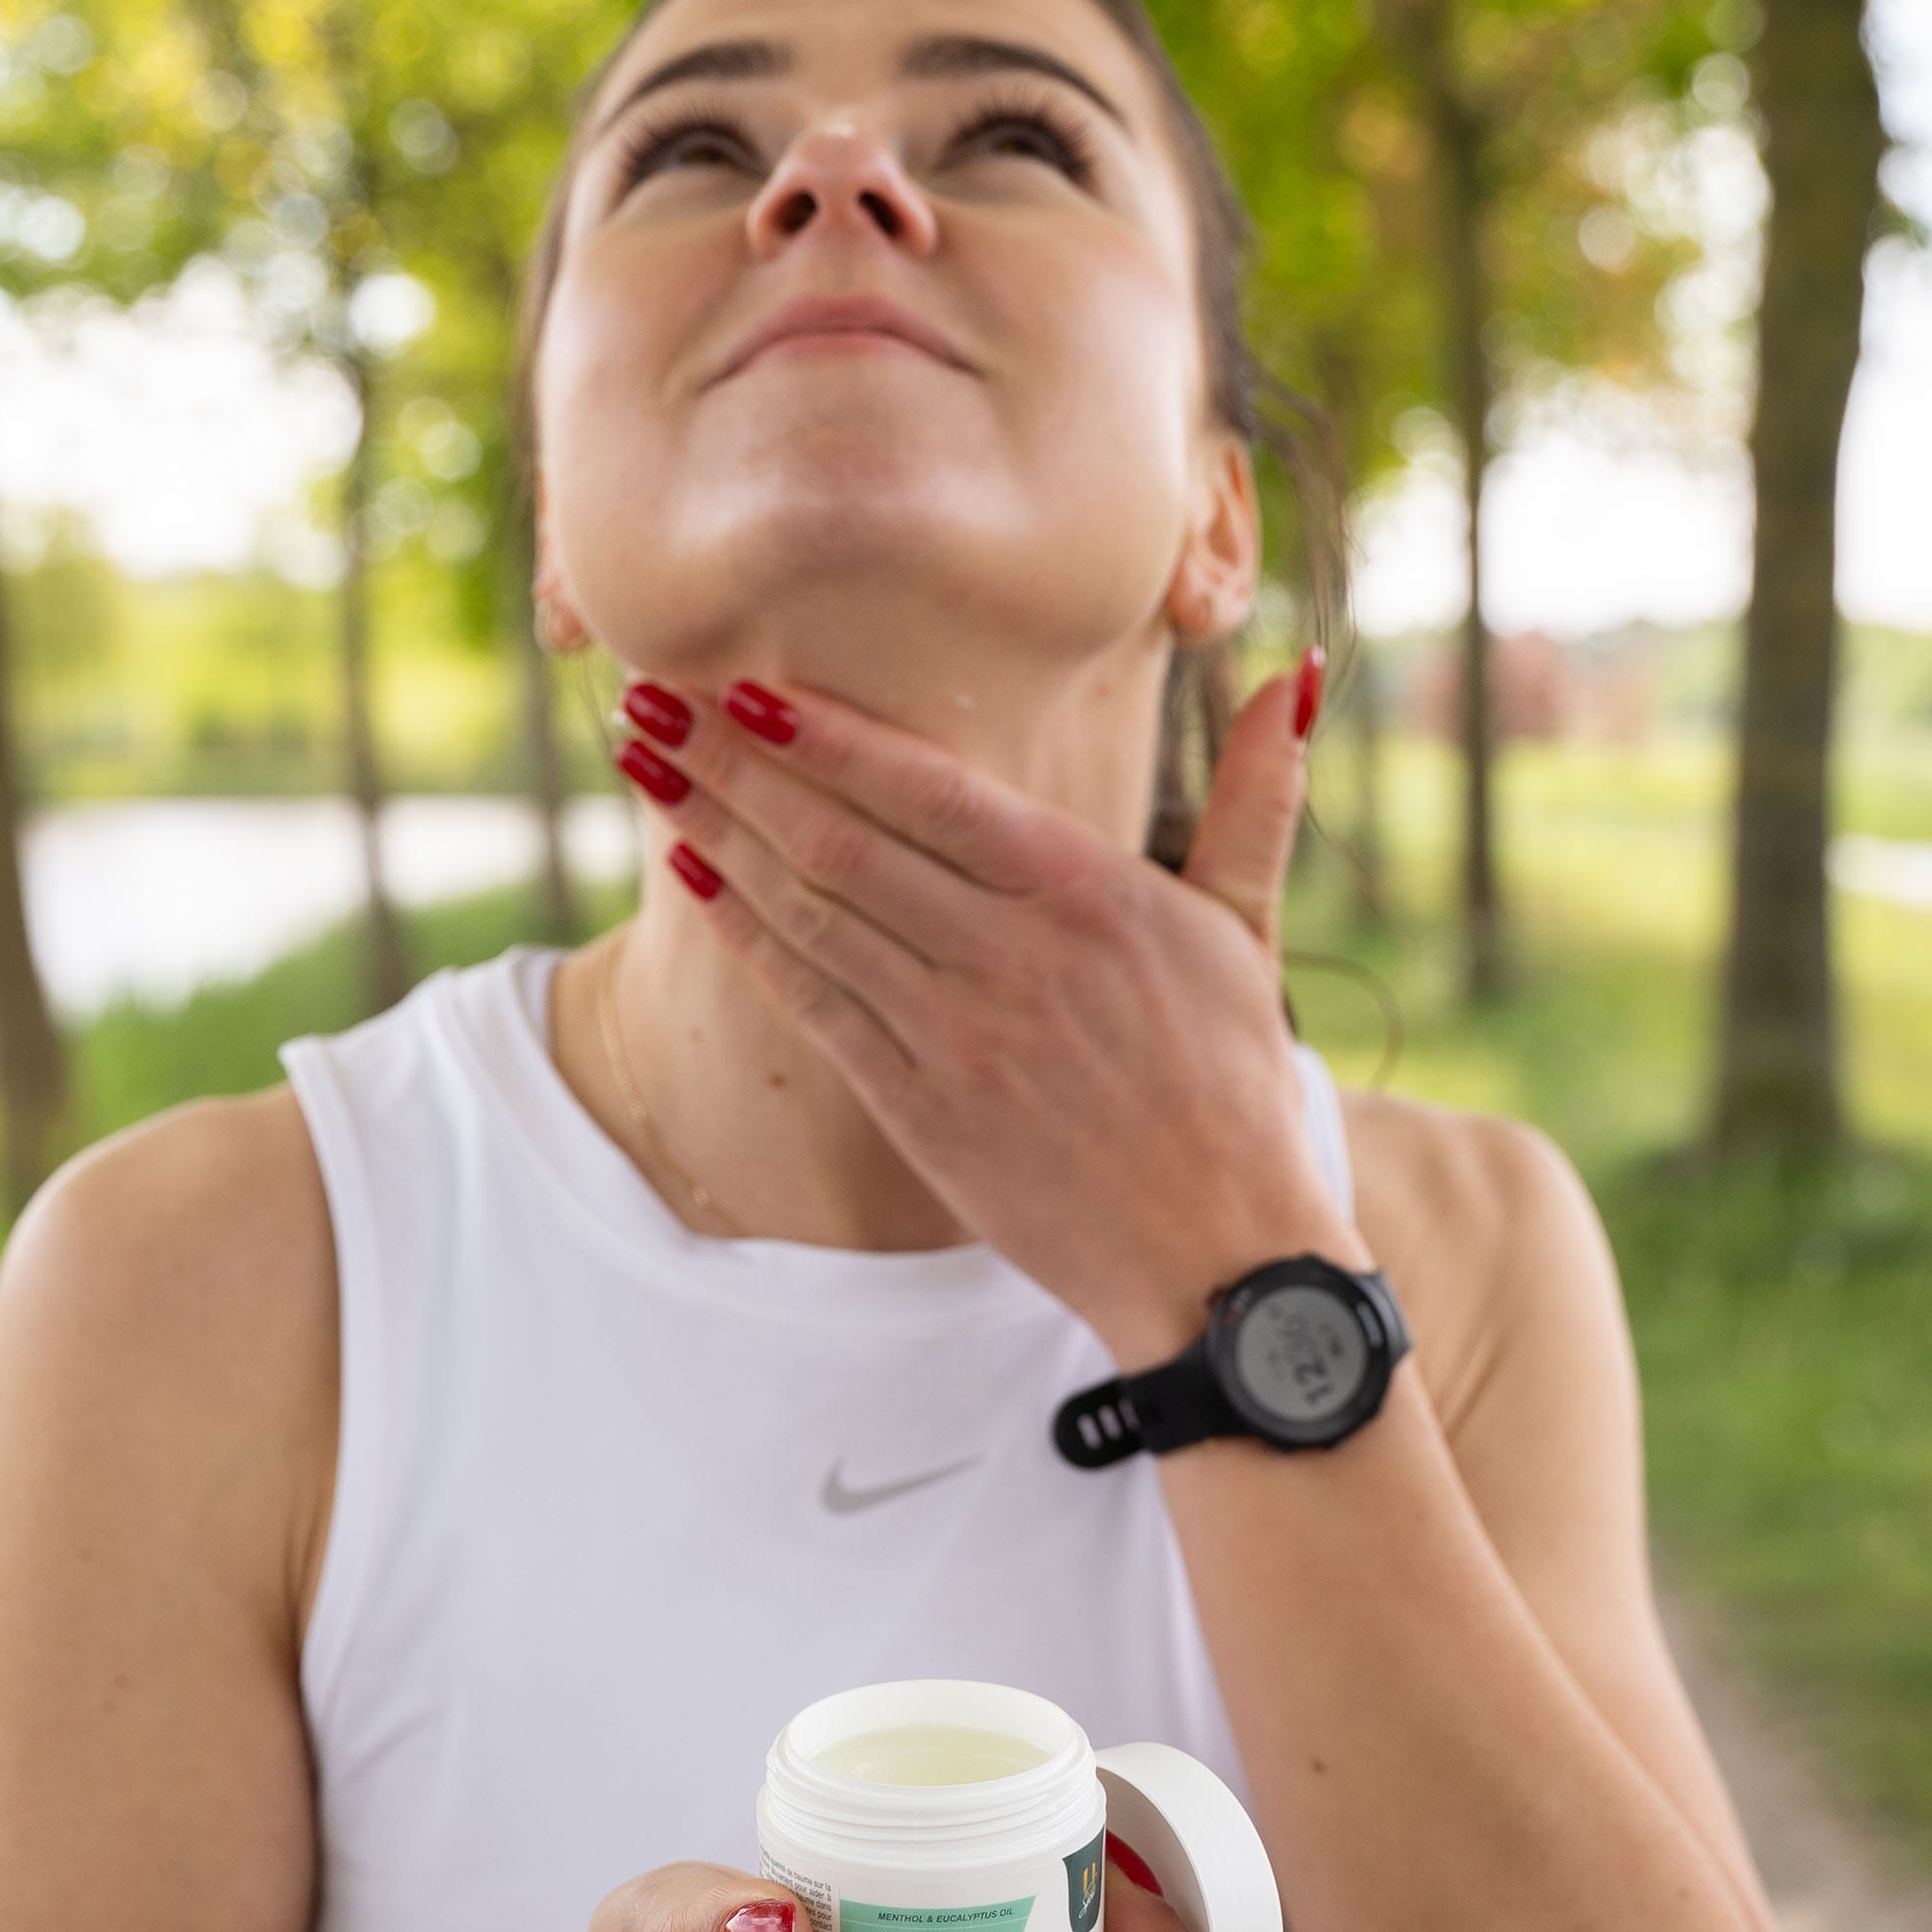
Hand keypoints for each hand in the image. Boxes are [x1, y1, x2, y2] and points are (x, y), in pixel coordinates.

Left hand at [616, 663, 1361, 1364]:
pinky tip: (697, 888)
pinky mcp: (922, 1110)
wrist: (1216, 1254)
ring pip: (813, 914)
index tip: (744, 683)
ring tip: (647, 774)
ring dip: (719, 838)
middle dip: (734, 765)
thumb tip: (1283, 677)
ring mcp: (957, 1035)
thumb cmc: (1235, 1088)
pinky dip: (751, 943)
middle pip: (842, 839)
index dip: (825, 734)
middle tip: (649, 705)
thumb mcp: (1248, 931)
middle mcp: (1007, 954)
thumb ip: (1252, 799)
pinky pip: (815, 1008)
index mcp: (1084, 893)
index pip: (926, 789)